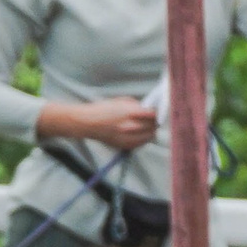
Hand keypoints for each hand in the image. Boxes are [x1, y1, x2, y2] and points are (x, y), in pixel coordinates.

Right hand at [41, 97, 157, 149]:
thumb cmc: (104, 109)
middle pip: (153, 126)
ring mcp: (128, 138)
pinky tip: (139, 134)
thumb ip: (137, 106)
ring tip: (148, 127)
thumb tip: (150, 110)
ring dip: (150, 131)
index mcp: (130, 112)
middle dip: (155, 122)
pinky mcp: (124, 146)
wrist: (88, 123)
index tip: (158, 111)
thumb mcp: (122, 101)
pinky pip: (141, 144)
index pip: (154, 114)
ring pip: (149, 137)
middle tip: (154, 119)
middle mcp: (130, 126)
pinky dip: (143, 139)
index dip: (157, 113)